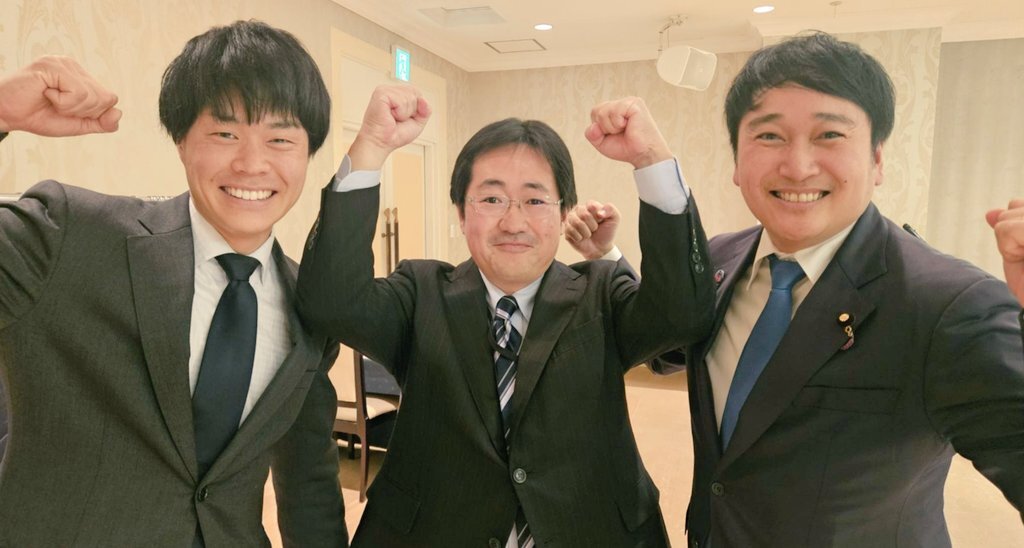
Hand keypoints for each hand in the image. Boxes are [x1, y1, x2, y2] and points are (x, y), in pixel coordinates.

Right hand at [0, 56, 120, 136]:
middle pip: (105, 97)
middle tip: (57, 106)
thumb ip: (100, 122)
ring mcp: (63, 63)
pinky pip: (77, 93)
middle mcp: (75, 66)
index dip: (92, 113)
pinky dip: (62, 102)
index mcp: (82, 77)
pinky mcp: (53, 65)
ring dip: (69, 107)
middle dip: (82, 111)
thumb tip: (119, 112)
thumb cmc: (38, 116)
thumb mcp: (76, 123)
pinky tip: (45, 93)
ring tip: (50, 99)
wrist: (7, 115)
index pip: (109, 98)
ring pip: (92, 96)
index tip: (67, 110)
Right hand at [348, 85, 430, 170]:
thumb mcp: (418, 122)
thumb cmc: (394, 134)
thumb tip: (424, 99)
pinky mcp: (381, 93)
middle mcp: (390, 90)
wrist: (380, 143)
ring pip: (410, 97)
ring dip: (404, 114)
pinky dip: (400, 113)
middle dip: (411, 111)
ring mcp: (385, 90)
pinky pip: (402, 101)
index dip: (417, 108)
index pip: (417, 92)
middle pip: (415, 93)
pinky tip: (390, 116)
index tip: (404, 118)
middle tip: (397, 119)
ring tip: (392, 118)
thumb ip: (426, 110)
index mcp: (396, 93)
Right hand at [564, 201, 620, 259]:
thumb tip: (599, 212)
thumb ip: (610, 209)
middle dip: (593, 225)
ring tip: (588, 234)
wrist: (600, 248)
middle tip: (595, 229)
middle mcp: (578, 210)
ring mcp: (571, 220)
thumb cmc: (606, 232)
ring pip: (576, 222)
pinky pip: (570, 231)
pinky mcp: (566, 230)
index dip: (598, 216)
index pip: (591, 205)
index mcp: (589, 205)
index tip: (601, 221)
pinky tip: (582, 238)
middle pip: (584, 214)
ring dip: (586, 232)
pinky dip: (579, 237)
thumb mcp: (614, 219)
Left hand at [585, 96, 671, 168]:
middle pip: (597, 111)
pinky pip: (615, 112)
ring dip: (612, 127)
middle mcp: (621, 103)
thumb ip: (591, 134)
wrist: (643, 154)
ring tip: (625, 129)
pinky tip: (629, 126)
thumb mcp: (601, 143)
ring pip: (603, 112)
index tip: (613, 134)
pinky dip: (618, 124)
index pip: (594, 112)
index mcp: (614, 109)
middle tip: (620, 133)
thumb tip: (594, 126)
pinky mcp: (634, 104)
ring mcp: (628, 101)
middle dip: (604, 128)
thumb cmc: (625, 147)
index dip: (599, 128)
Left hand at [986, 198, 1023, 304]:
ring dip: (1010, 245)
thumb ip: (1009, 228)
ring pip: (1008, 218)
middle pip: (1013, 208)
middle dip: (1010, 237)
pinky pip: (1008, 230)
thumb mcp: (1018, 253)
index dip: (1012, 230)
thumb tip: (991, 213)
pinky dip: (1008, 248)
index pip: (1017, 205)